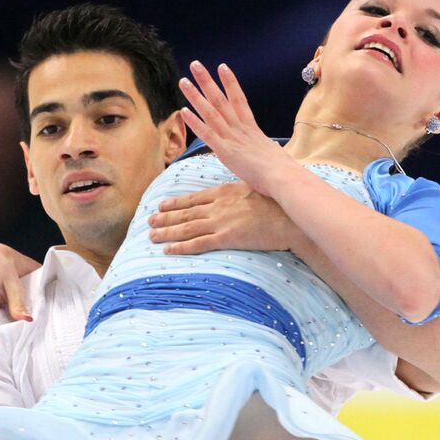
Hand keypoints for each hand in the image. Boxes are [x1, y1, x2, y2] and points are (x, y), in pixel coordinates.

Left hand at [148, 182, 308, 255]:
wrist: (289, 216)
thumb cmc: (278, 204)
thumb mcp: (255, 189)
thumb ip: (239, 193)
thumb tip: (234, 194)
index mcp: (224, 193)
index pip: (193, 199)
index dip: (175, 203)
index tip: (161, 205)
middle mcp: (217, 206)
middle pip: (185, 213)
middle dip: (165, 218)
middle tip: (149, 222)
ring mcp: (220, 222)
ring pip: (186, 228)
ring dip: (166, 232)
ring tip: (151, 236)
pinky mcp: (226, 238)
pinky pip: (198, 244)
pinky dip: (181, 247)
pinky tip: (168, 250)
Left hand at [178, 61, 287, 195]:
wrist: (282, 176)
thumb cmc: (279, 170)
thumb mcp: (269, 152)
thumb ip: (260, 147)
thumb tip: (265, 149)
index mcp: (251, 127)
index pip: (239, 99)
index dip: (230, 83)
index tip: (222, 67)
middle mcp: (240, 128)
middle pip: (220, 100)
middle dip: (207, 81)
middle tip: (195, 65)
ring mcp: (231, 137)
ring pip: (210, 112)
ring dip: (196, 96)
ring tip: (183, 80)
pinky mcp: (225, 150)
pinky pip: (207, 134)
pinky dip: (195, 122)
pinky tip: (184, 111)